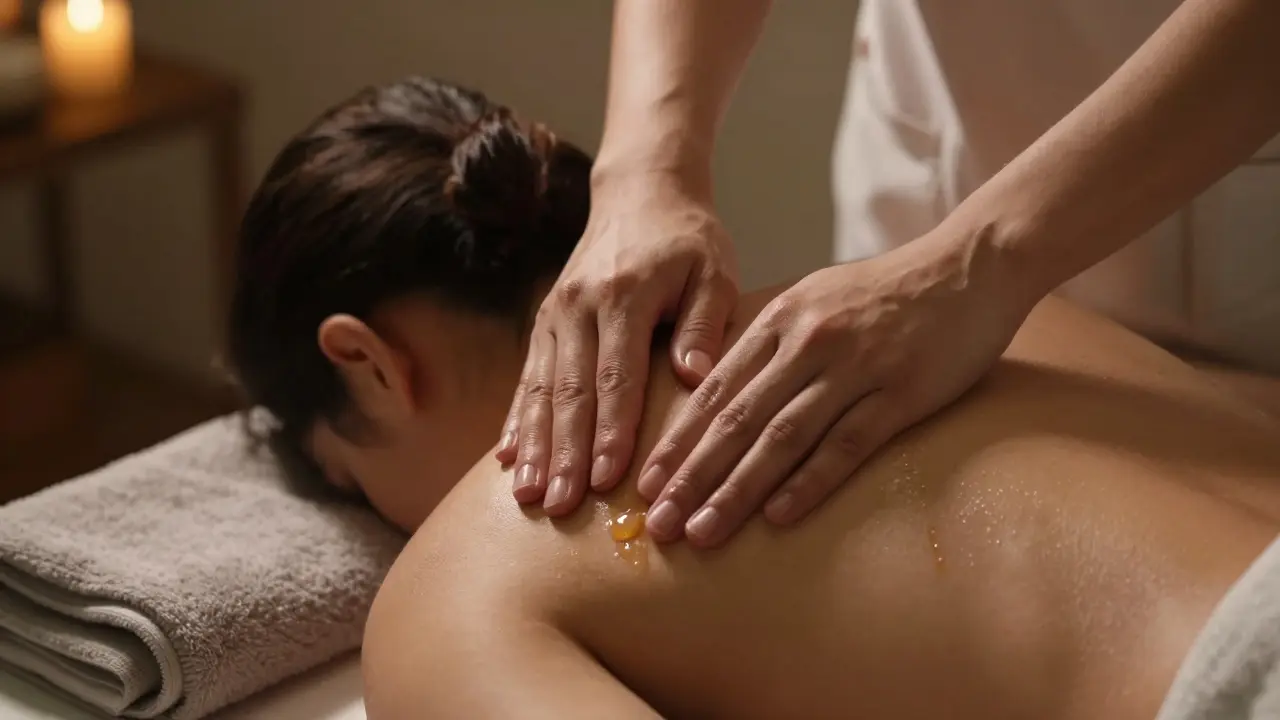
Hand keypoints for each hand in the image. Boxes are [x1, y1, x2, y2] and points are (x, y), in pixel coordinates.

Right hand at [498, 170, 738, 515]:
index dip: (610, 430)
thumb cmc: (688, 240)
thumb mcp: (713, 272)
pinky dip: (516, 420)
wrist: (641, 191)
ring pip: (540, 390)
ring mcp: (555, 314)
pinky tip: (506, 459)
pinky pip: (527, 378)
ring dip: (532, 446)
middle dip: (562, 452)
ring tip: (527, 495)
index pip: (616, 376)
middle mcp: (579, 307)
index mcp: (624, 296)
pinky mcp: (545, 321)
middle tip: (559, 505)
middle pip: (569, 391)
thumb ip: (704, 324)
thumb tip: (695, 378)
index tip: (606, 478)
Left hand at [636, 230, 1034, 546]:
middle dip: (691, 475)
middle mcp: (808, 342)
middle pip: (736, 419)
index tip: (646, 484)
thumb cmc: (889, 291)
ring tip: (703, 531)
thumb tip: (721, 390)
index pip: (714, 390)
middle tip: (659, 523)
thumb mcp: (816, 299)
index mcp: (782, 320)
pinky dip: (809, 482)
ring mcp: (855, 367)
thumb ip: (771, 342)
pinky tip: (778, 517)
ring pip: (781, 437)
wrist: (970, 265)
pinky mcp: (901, 392)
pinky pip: (847, 444)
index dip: (677, 441)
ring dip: (736, 489)